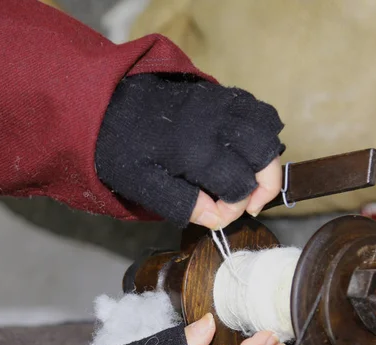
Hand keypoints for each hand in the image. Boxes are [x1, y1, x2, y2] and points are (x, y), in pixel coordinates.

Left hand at [95, 74, 283, 228]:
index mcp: (192, 150)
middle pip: (264, 154)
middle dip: (264, 186)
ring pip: (267, 129)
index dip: (235, 208)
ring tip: (251, 178)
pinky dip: (262, 134)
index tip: (218, 217)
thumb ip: (182, 204)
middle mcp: (213, 123)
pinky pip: (258, 111)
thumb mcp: (141, 185)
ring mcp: (220, 103)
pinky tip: (246, 153)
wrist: (107, 102)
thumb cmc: (122, 148)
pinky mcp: (221, 94)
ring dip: (267, 159)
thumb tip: (217, 220)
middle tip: (248, 203)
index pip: (238, 184)